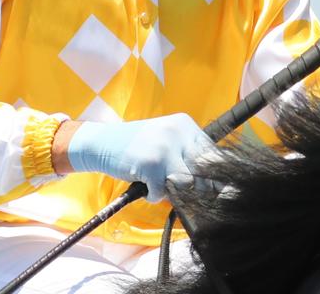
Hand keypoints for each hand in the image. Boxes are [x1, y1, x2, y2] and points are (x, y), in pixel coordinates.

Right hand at [67, 113, 213, 202]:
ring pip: (186, 183)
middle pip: (203, 170)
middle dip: (198, 186)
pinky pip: (162, 192)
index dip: (214, 175)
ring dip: (174, 191)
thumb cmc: (138, 146)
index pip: (213, 154)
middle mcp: (177, 133)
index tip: (215, 189)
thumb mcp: (167, 140)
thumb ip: (188, 155)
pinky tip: (145, 186)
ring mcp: (164, 148)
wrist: (102, 142)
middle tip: (185, 191)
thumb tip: (217, 185)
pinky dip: (153, 196)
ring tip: (161, 185)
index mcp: (185, 125)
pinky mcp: (150, 165)